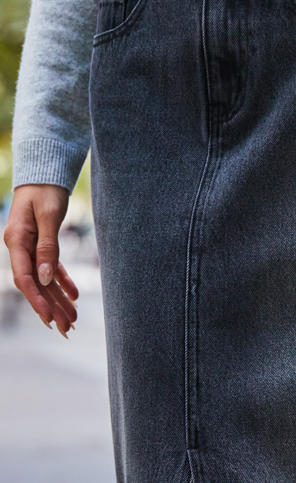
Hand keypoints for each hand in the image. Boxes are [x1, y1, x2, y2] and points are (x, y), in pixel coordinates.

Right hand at [3, 184, 77, 336]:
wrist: (44, 171)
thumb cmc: (45, 188)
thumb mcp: (49, 215)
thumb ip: (47, 246)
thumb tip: (45, 279)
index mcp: (16, 240)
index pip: (24, 278)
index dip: (37, 300)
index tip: (50, 319)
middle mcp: (20, 246)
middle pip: (35, 284)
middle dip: (51, 307)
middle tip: (68, 328)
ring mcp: (30, 246)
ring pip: (44, 279)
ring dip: (58, 298)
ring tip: (74, 319)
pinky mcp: (41, 242)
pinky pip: (51, 267)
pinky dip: (62, 281)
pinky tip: (74, 295)